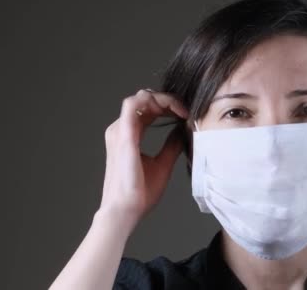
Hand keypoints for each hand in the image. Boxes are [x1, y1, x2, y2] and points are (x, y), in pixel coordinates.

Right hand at [99, 88, 187, 230]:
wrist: (127, 210)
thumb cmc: (140, 192)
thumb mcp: (163, 163)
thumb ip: (171, 145)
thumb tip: (181, 131)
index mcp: (129, 135)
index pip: (147, 109)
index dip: (168, 106)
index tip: (186, 114)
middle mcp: (121, 129)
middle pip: (145, 100)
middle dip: (168, 100)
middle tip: (186, 110)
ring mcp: (120, 130)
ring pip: (140, 97)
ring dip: (162, 98)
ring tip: (180, 110)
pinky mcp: (123, 135)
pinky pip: (133, 104)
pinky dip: (154, 101)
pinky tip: (172, 110)